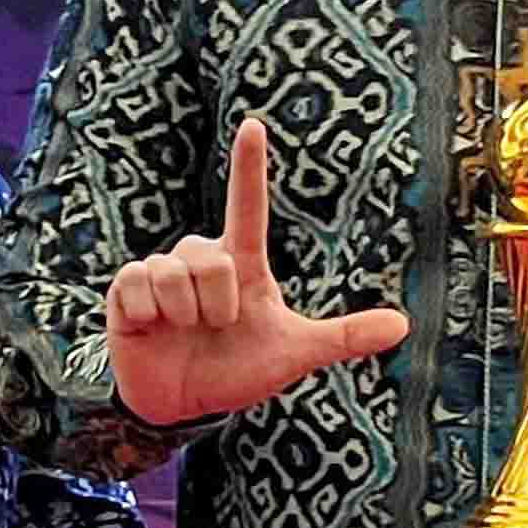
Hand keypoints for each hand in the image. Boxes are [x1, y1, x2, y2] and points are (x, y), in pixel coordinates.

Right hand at [107, 114, 411, 430]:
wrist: (183, 403)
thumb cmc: (240, 369)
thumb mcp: (294, 354)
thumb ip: (343, 338)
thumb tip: (402, 325)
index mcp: (242, 264)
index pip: (248, 208)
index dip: (249, 167)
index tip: (254, 124)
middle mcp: (201, 257)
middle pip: (212, 263)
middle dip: (216, 308)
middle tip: (214, 329)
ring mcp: (161, 269)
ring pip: (174, 277)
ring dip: (183, 317)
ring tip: (182, 331)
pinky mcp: (125, 288)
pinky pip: (137, 290)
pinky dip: (148, 318)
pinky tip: (151, 328)